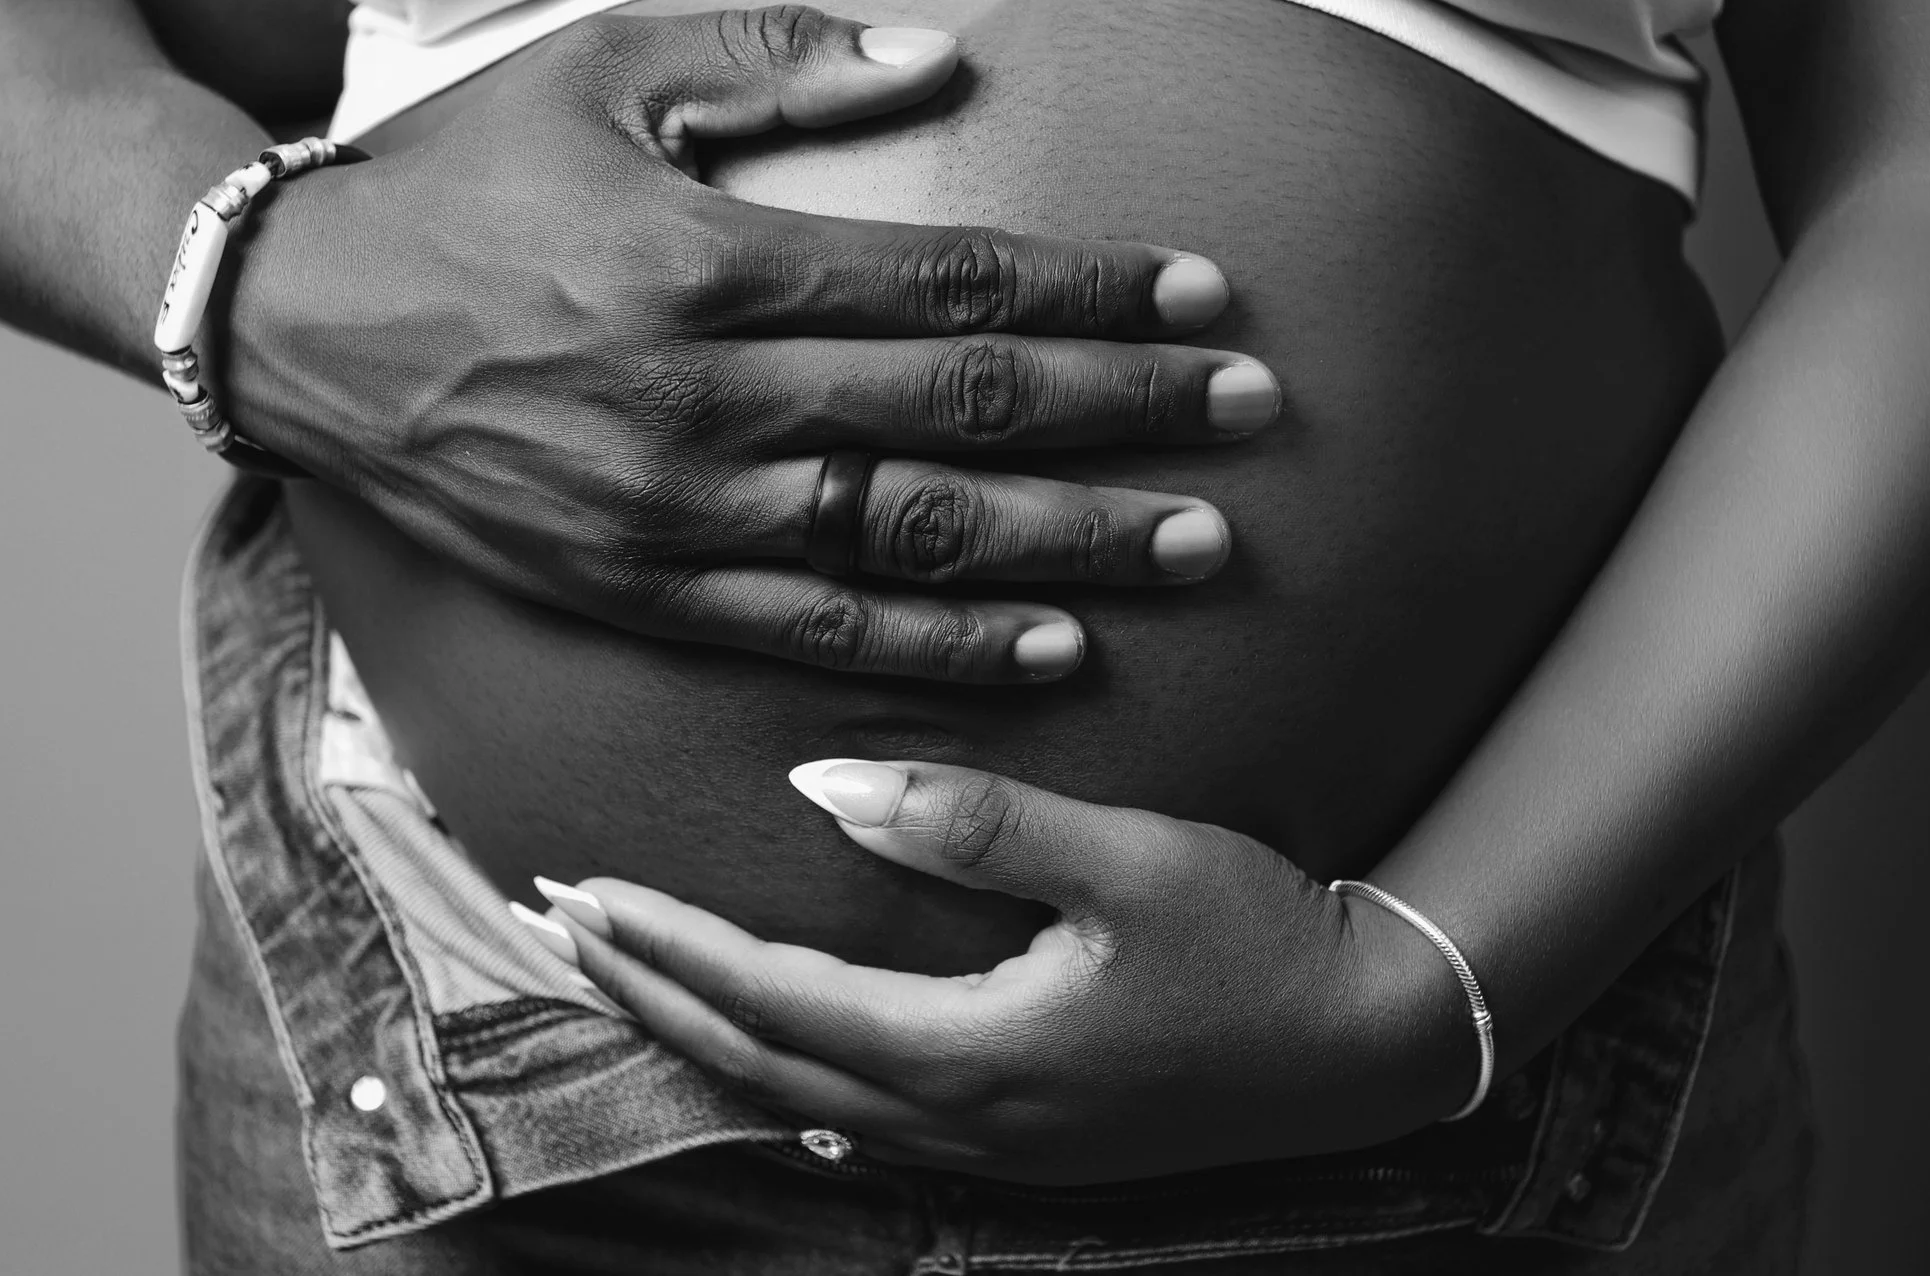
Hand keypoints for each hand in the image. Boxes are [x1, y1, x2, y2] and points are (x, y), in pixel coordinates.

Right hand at [226, 5, 1280, 683]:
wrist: (294, 329)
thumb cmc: (457, 189)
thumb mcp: (601, 80)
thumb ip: (775, 69)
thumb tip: (937, 63)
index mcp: (714, 264)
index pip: (955, 285)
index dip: (1095, 293)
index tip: (1203, 296)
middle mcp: (715, 401)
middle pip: (966, 413)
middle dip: (1127, 413)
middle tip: (1251, 415)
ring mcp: (686, 512)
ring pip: (918, 534)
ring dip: (1071, 541)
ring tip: (1194, 545)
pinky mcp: (650, 590)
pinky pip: (823, 630)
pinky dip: (943, 645)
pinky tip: (1048, 647)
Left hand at [536, 760, 1483, 1183]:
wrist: (1375, 1042)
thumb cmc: (1259, 939)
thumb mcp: (1129, 858)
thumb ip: (975, 821)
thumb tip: (824, 783)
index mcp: (970, 1050)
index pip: (770, 997)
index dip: (666, 944)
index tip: (578, 888)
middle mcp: (962, 1120)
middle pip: (757, 1061)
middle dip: (649, 992)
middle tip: (554, 929)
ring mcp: (995, 1147)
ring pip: (801, 1100)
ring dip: (703, 1033)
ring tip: (629, 977)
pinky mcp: (1028, 1145)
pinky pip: (865, 1121)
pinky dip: (787, 1079)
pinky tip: (772, 1065)